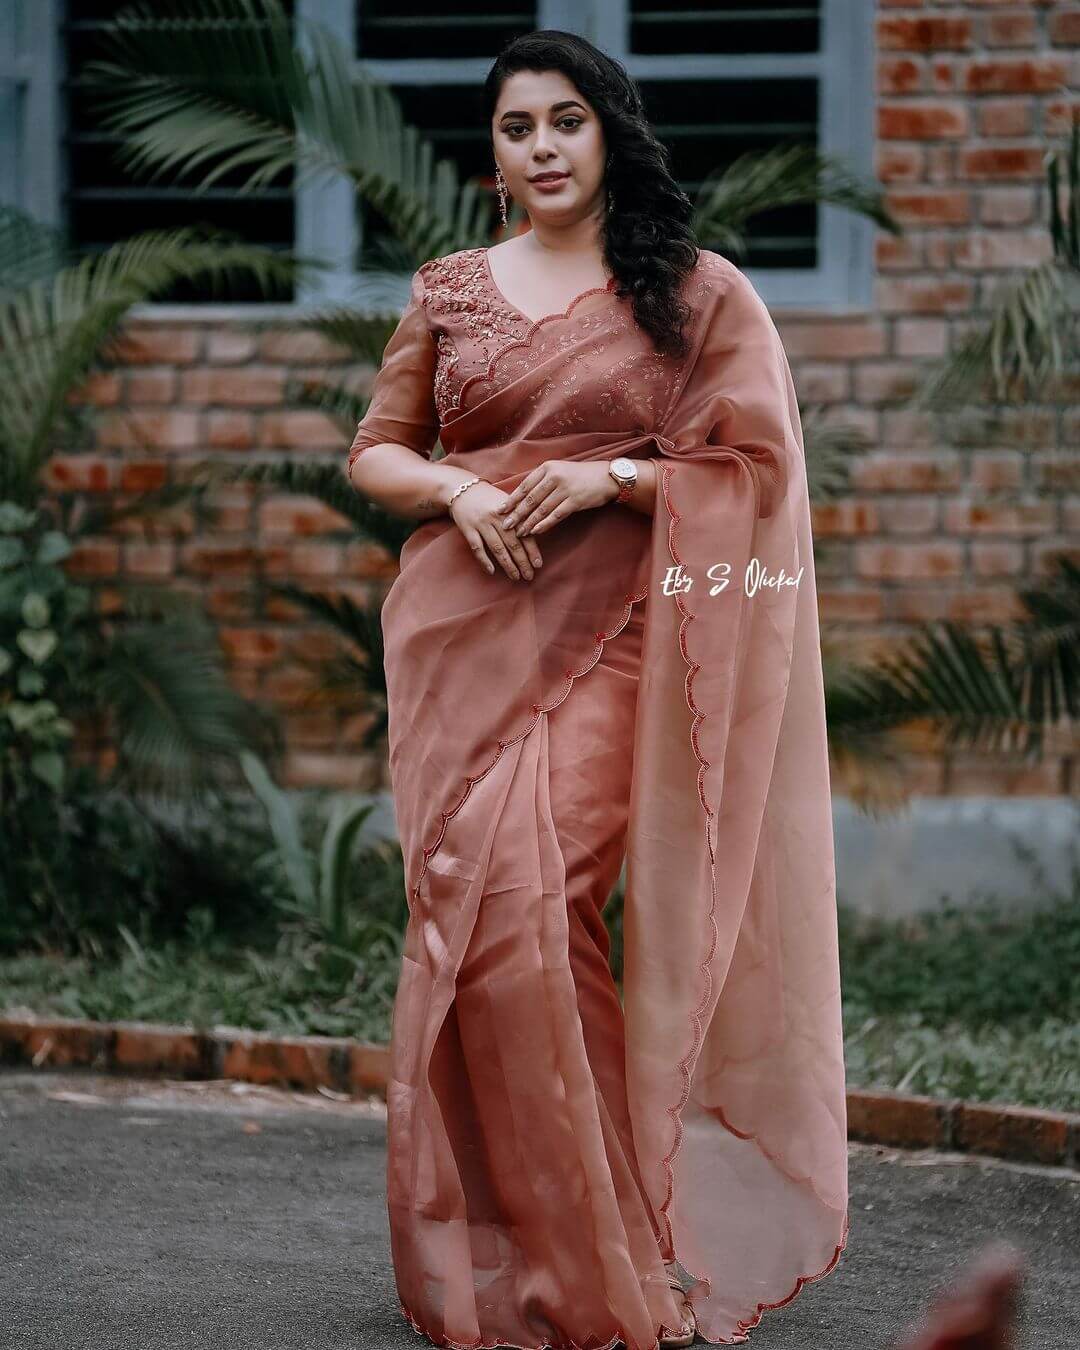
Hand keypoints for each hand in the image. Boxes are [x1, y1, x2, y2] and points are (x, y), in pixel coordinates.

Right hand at [448, 479, 542, 580]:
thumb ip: (520, 515)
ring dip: (507, 564)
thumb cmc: (489, 498)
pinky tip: (492, 571)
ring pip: (497, 548)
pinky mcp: (468, 529)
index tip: (538, 564)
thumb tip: (536, 532)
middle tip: (529, 575)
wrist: (462, 489)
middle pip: (512, 543)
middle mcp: (497, 517)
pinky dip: (485, 560)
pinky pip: (477, 548)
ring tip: (515, 577)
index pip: (524, 532)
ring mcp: (481, 523)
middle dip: (522, 561)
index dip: (532, 550)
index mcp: (509, 510)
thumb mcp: (507, 502)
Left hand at [496, 460, 618, 536]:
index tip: (500, 510)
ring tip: (519, 532)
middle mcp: (554, 476)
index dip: (512, 499)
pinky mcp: (575, 500)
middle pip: (530, 498)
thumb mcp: (560, 471)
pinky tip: (536, 531)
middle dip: (516, 514)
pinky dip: (545, 524)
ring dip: (529, 522)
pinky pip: (556, 515)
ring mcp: (565, 488)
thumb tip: (523, 497)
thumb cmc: (580, 476)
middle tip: (505, 526)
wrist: (606, 477)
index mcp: (547, 468)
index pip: (524, 485)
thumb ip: (542, 481)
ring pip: (541, 508)